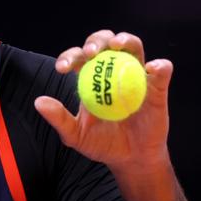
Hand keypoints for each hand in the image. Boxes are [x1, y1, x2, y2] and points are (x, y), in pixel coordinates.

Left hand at [34, 30, 173, 171]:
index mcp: (90, 78)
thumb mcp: (76, 135)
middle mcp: (113, 70)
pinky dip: (159, 66)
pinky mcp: (156, 86)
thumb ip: (59, 118)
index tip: (62, 68)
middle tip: (91, 51)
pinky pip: (161, 71)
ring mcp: (136, 75)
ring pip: (133, 46)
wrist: (131, 160)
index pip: (78, 58)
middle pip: (104, 43)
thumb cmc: (101, 144)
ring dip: (125, 40)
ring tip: (117, 45)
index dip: (69, 57)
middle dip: (96, 40)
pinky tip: (150, 69)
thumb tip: (39, 102)